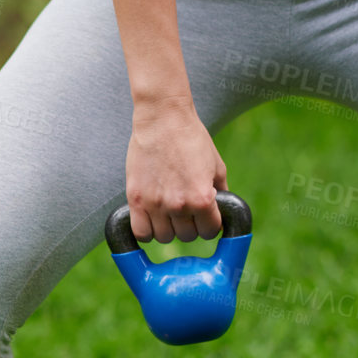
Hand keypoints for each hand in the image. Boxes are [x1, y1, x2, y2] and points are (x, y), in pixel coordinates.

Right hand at [125, 96, 227, 242]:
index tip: (205, 216)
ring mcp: (155, 203)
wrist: (162, 119)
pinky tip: (151, 218)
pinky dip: (147, 231)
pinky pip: (140, 233)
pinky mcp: (136, 199)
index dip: (210, 224)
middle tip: (186, 209)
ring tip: (168, 211)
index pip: (210, 232)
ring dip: (168, 228)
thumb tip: (220, 213)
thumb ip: (220, 192)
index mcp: (202, 197)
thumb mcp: (216, 165)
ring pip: (164, 237)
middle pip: (186, 236)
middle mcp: (179, 204)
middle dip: (189, 225)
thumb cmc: (192, 139)